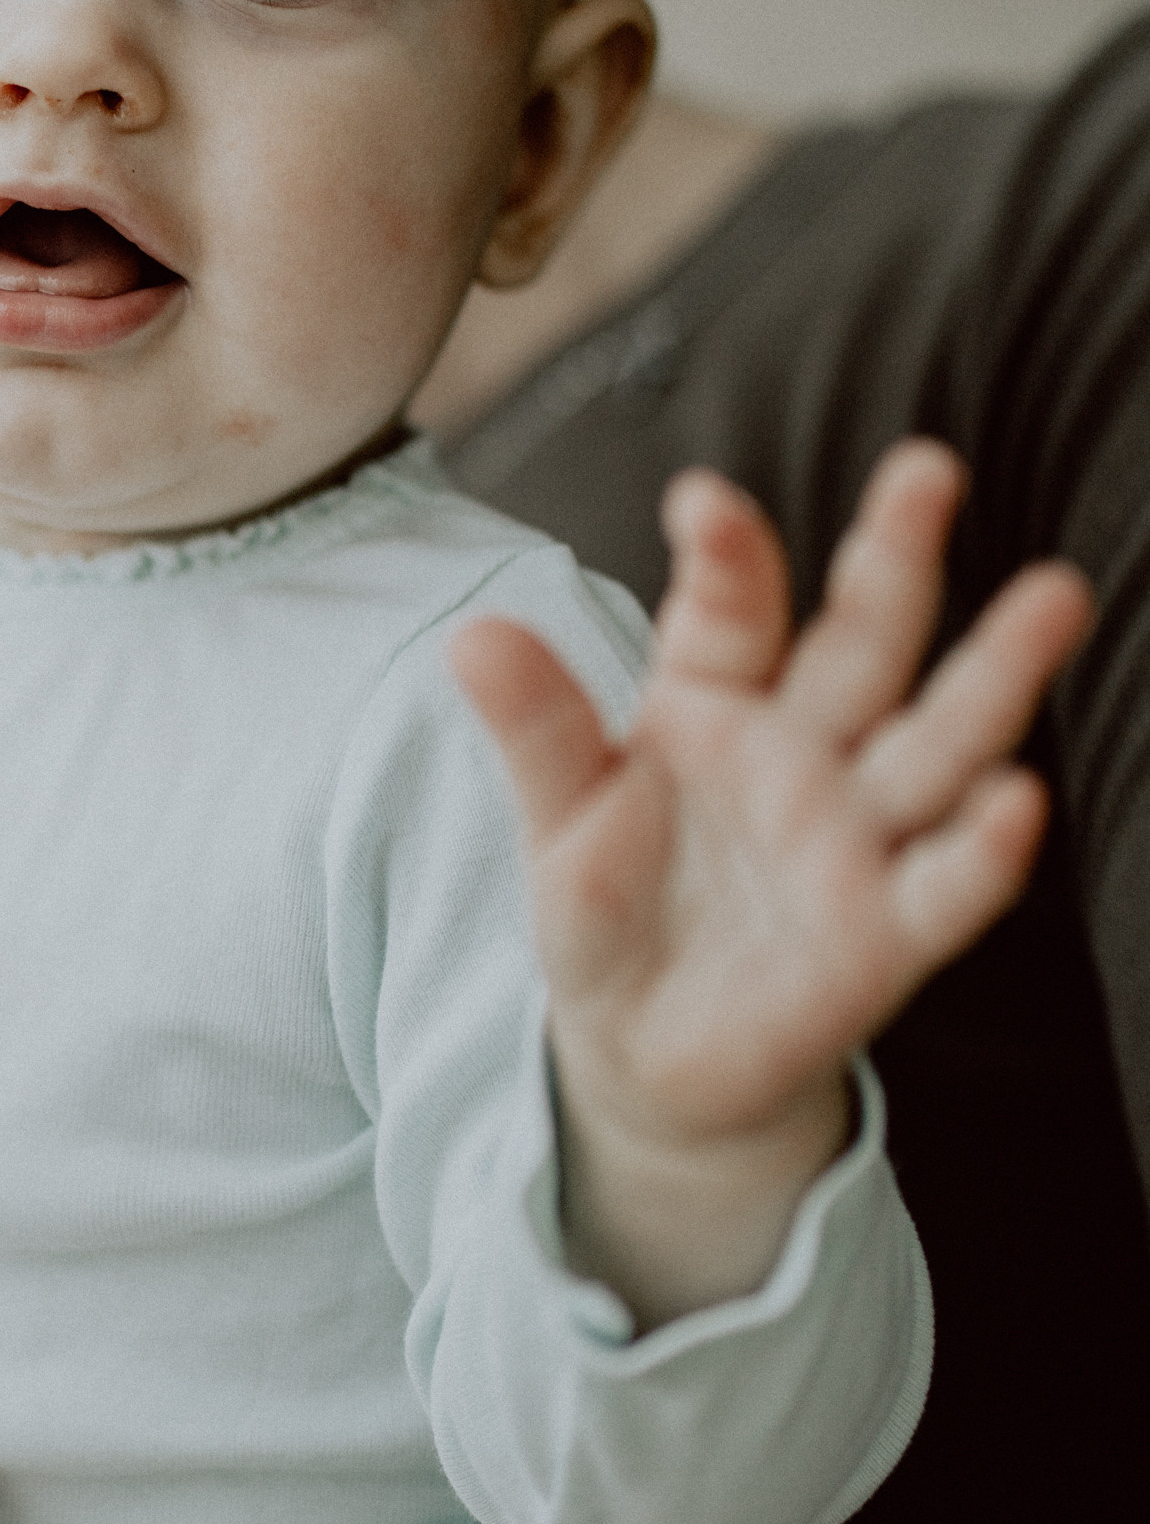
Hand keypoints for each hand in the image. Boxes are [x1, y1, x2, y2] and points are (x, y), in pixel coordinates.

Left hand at [452, 440, 1093, 1323]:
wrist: (643, 1052)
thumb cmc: (611, 911)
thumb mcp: (559, 820)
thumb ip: (536, 730)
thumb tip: (472, 636)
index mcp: (716, 702)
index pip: (729, 612)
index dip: (725, 558)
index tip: (702, 505)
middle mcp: (806, 749)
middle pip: (863, 639)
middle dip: (896, 556)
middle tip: (927, 471)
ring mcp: (856, 835)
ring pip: (941, 738)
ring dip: (997, 671)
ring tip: (1051, 598)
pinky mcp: (886, 930)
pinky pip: (944, 883)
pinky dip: (982, 849)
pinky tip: (1014, 803)